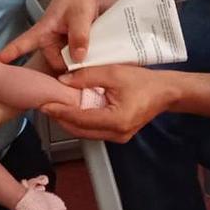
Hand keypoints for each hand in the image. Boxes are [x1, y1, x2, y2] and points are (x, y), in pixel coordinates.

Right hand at [0, 0, 105, 69]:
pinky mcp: (86, 46)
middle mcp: (56, 38)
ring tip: (93, 69)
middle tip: (80, 77)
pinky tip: (101, 64)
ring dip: (81, 67)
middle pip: (54, 63)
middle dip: (65, 70)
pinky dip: (92, 62)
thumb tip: (77, 58)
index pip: (23, 44)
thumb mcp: (81, 10)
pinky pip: (86, 60)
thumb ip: (79, 34)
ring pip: (71, 63)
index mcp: (46, 28)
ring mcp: (71, 43)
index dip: (8, 55)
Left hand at [40, 65, 179, 141]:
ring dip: (68, 120)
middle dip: (60, 118)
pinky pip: (93, 130)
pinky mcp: (118, 134)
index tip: (43, 104)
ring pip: (85, 132)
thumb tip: (62, 81)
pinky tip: (70, 110)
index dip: (60, 111)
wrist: (165, 92)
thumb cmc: (143, 81)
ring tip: (53, 107)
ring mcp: (118, 137)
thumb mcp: (113, 72)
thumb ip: (86, 76)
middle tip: (43, 105)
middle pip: (80, 130)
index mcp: (116, 120)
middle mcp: (116, 134)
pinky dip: (80, 121)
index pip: (80, 118)